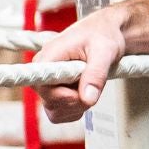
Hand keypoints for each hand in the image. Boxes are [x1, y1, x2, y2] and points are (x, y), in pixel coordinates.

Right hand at [31, 7, 127, 122]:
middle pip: (50, 102)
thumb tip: (87, 99)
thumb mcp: (104, 51)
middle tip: (94, 86)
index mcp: (48, 57)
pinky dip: (76, 110)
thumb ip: (95, 74)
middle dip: (76, 102)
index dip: (61, 96)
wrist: (106, 34)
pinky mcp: (55, 93)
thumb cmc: (103, 35)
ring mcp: (48, 84)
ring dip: (77, 107)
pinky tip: (87, 93)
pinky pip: (60, 113)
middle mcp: (43, 72)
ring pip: (54, 111)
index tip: (81, 93)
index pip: (42, 87)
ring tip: (91, 87)